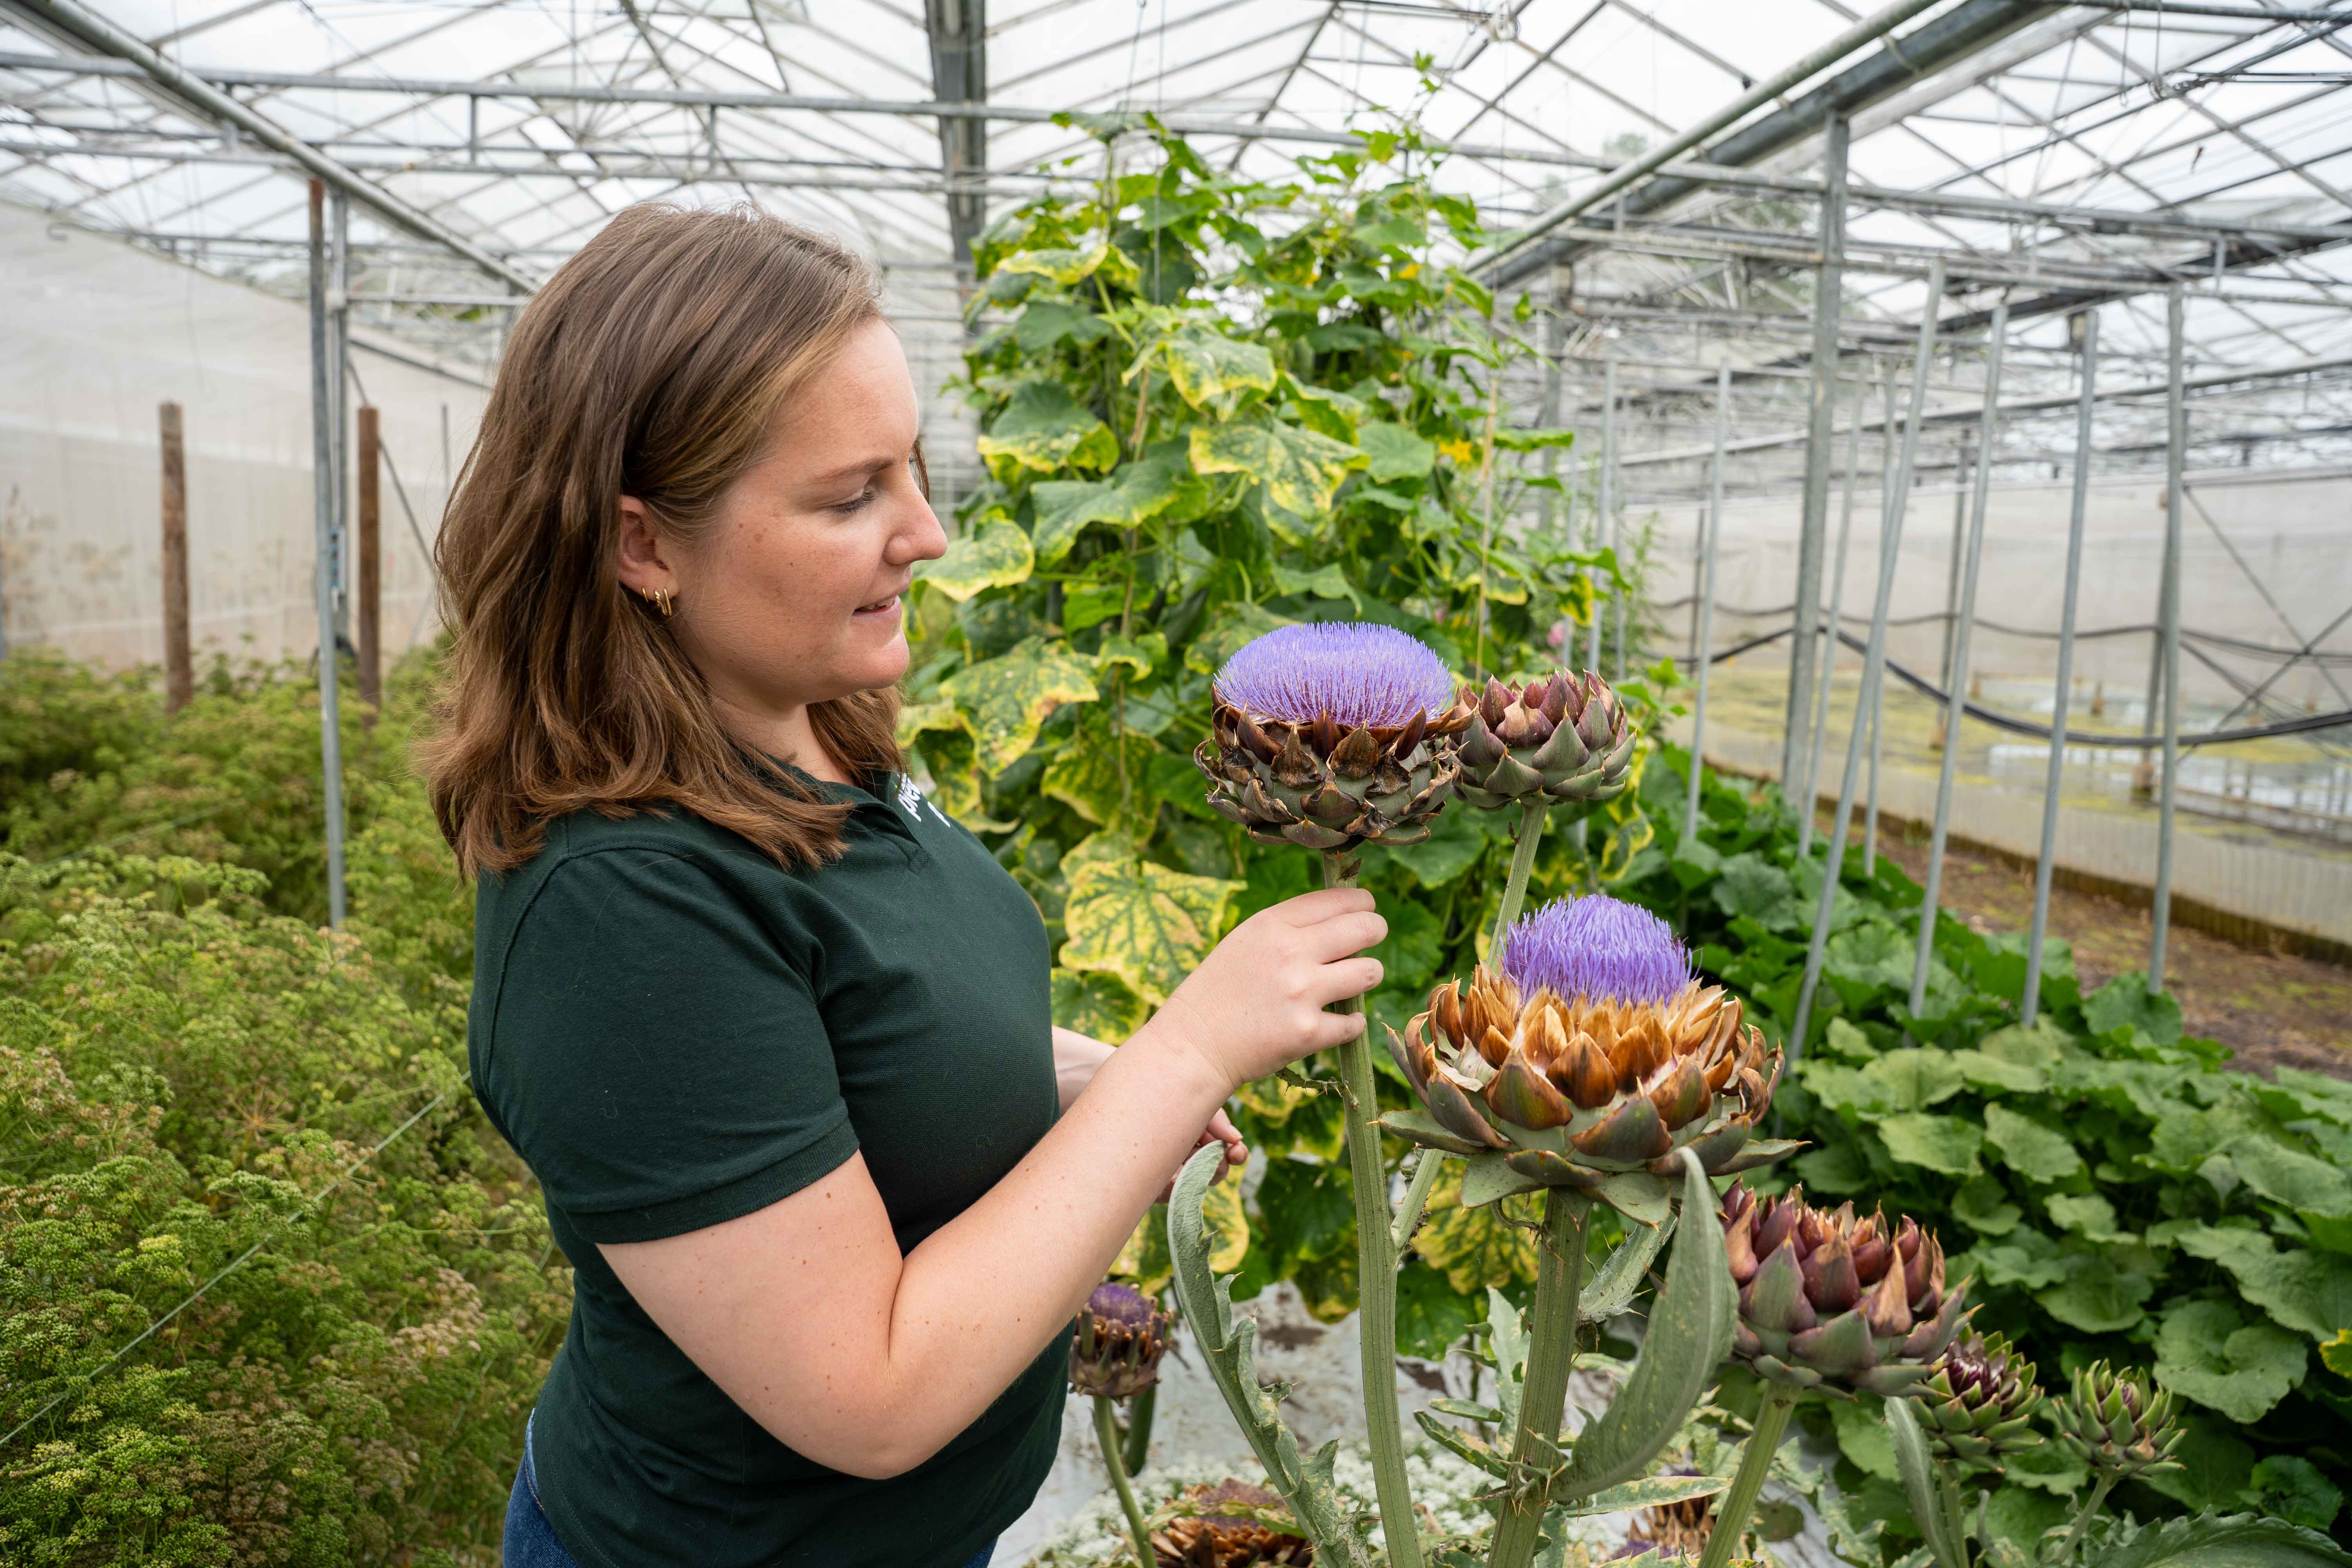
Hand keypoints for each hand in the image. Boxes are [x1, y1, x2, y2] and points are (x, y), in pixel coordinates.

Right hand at [1143, 887, 1385, 1090]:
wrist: (1194, 1043)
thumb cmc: (1219, 990)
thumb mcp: (1246, 941)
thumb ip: (1289, 927)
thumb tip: (1345, 916)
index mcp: (1272, 924)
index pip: (1338, 900)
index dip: (1362, 903)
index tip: (1367, 909)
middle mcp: (1290, 953)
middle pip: (1365, 929)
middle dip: (1376, 930)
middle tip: (1374, 937)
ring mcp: (1302, 993)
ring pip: (1370, 972)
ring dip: (1368, 975)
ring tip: (1354, 981)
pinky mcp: (1308, 1032)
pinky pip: (1354, 1022)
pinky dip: (1350, 1023)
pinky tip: (1336, 1021)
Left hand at [1160, 1108, 1246, 1202]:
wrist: (1126, 1101)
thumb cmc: (1164, 1099)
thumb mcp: (1195, 1102)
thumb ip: (1217, 1121)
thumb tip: (1237, 1140)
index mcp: (1202, 1137)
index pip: (1227, 1151)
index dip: (1236, 1154)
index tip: (1236, 1151)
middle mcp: (1191, 1156)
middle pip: (1215, 1171)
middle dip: (1218, 1165)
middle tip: (1213, 1158)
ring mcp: (1174, 1172)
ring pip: (1196, 1183)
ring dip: (1196, 1173)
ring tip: (1188, 1161)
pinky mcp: (1155, 1187)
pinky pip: (1171, 1194)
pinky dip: (1175, 1186)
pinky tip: (1172, 1176)